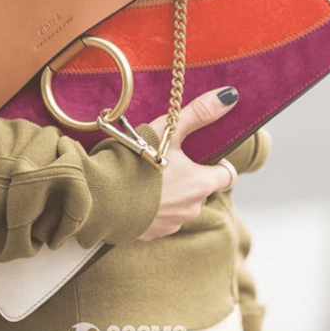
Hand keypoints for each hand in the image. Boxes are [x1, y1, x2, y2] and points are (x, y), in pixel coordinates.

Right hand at [138, 86, 239, 240]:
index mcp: (201, 184)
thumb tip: (229, 96)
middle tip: (165, 159)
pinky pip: (161, 218)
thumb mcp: (167, 131)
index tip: (200, 154)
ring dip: (172, 192)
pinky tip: (136, 194)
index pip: (227, 175)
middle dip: (189, 175)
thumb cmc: (134, 162)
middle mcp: (192, 208)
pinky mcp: (151, 234)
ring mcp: (172, 224)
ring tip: (147, 176)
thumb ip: (199, 113)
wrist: (100, 196)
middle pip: (202, 189)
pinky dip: (154, 207)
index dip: (218, 163)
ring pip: (181, 204)